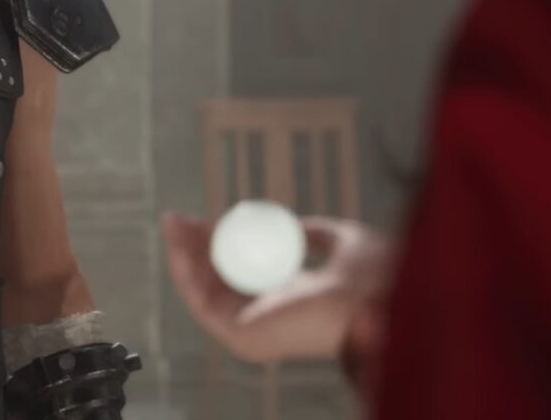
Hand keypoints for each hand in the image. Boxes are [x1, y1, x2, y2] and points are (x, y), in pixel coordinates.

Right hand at [160, 211, 390, 363]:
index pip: (242, 273)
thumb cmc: (374, 278)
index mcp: (288, 302)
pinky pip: (202, 302)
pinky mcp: (241, 336)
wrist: (378, 298)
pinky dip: (186, 272)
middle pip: (216, 280)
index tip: (209, 215)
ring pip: (203, 291)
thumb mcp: (343, 242)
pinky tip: (179, 245)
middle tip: (178, 218)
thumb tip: (296, 224)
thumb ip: (319, 234)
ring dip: (182, 255)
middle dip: (193, 246)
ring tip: (172, 223)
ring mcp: (251, 330)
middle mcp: (266, 319)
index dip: (220, 242)